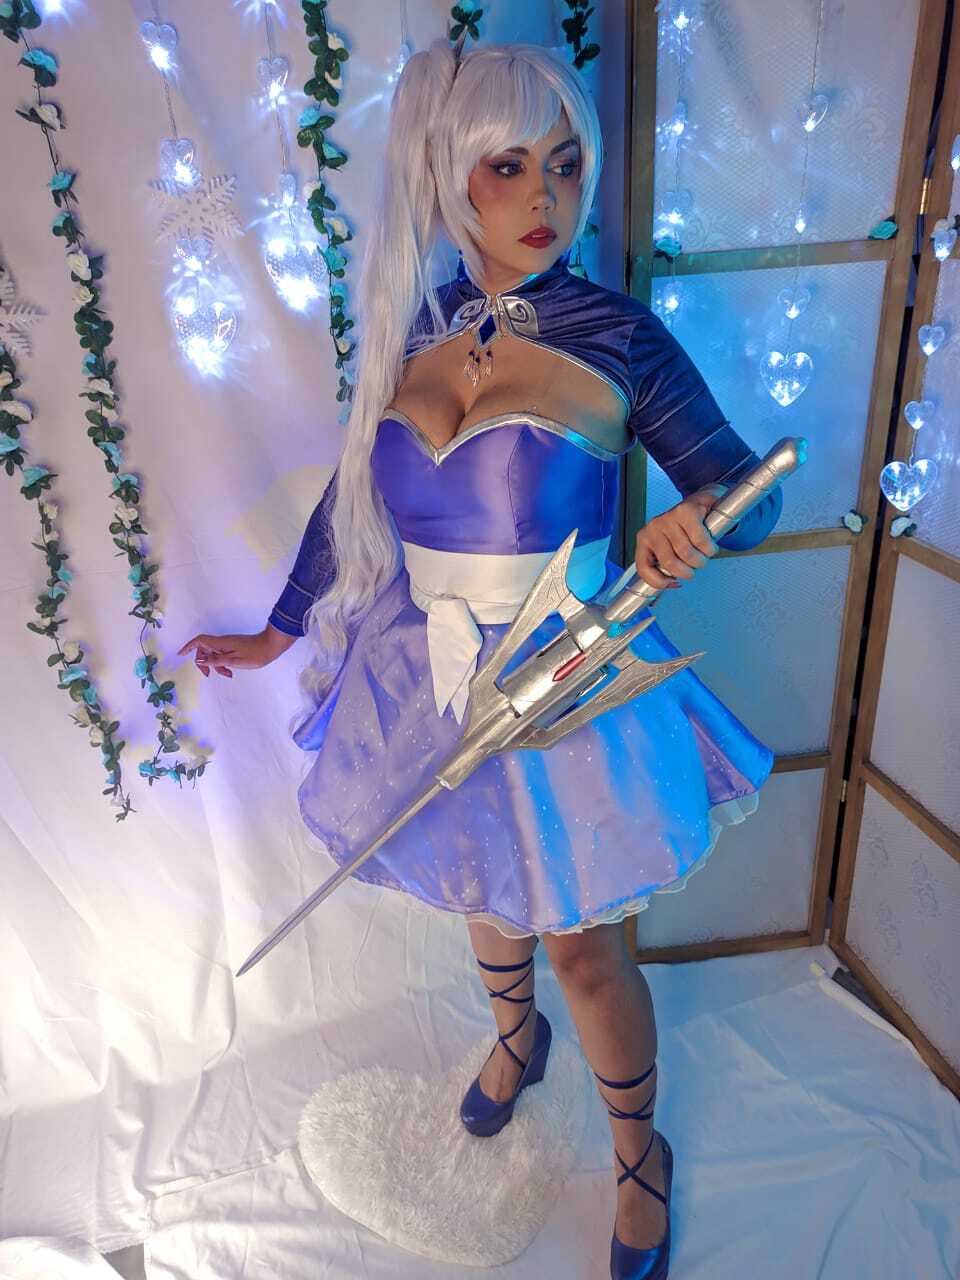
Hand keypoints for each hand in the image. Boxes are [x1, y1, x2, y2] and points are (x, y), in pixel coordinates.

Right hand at [177, 625, 294, 677]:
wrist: (271, 647)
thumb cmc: (255, 654)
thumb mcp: (234, 661)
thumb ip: (217, 661)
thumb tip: (200, 661)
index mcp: (221, 643)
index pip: (200, 641)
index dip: (188, 647)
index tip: (180, 654)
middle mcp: (222, 642)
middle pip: (204, 649)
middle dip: (203, 662)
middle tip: (208, 674)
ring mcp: (228, 644)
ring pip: (214, 654)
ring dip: (216, 665)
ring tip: (227, 674)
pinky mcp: (234, 647)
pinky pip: (222, 655)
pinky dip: (223, 663)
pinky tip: (230, 671)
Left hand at [633, 484, 725, 590]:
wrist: (702, 501)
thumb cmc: (685, 527)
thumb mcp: (669, 545)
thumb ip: (664, 563)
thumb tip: (671, 584)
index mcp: (644, 539)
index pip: (643, 567)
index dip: (659, 582)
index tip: (673, 583)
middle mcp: (653, 528)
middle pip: (670, 563)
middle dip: (687, 572)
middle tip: (694, 568)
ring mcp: (669, 518)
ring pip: (687, 553)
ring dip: (700, 560)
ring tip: (703, 556)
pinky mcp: (686, 511)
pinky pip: (700, 541)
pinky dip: (709, 548)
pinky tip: (709, 546)